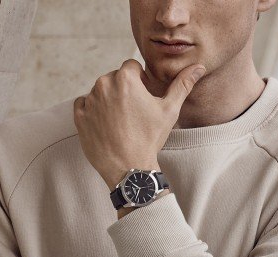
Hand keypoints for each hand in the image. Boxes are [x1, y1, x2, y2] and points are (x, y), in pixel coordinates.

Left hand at [73, 59, 205, 190]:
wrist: (129, 168)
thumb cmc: (150, 139)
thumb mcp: (169, 111)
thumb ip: (182, 84)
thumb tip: (198, 67)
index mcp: (125, 79)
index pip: (131, 67)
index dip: (140, 81)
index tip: (143, 98)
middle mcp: (103, 85)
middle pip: (114, 78)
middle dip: (123, 90)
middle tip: (133, 113)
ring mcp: (89, 101)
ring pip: (100, 92)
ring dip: (109, 100)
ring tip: (120, 122)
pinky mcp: (79, 117)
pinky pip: (84, 104)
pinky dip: (93, 111)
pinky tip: (106, 125)